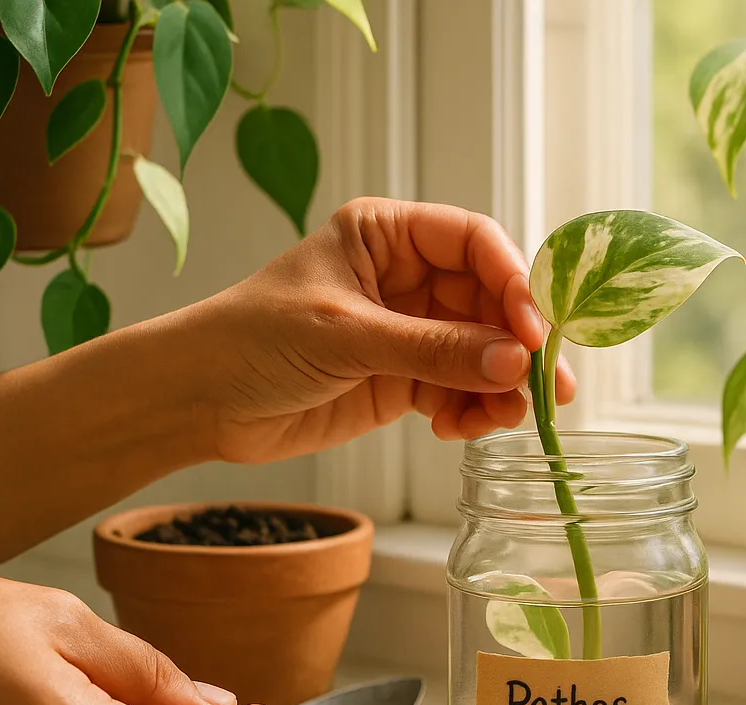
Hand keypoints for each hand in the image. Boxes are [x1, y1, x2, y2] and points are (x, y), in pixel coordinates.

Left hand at [172, 198, 575, 461]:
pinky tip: (460, 429)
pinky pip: (462, 391)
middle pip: (491, 301)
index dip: (513, 282)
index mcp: (387, 235)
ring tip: (504, 418)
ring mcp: (409, 331)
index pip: (474, 242)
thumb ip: (433, 349)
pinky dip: (474, 411)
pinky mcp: (405, 380)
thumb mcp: (347, 336)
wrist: (198, 402)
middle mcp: (406, 277)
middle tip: (547, 388)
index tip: (532, 331)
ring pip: (484, 352)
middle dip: (519, 345)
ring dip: (503, 386)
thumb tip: (514, 362)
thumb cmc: (252, 340)